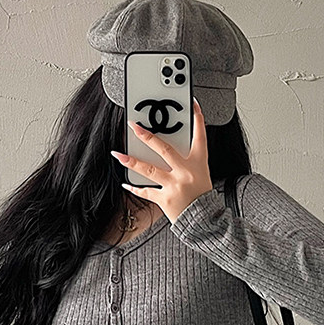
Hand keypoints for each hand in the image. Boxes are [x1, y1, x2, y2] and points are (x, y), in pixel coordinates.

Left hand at [110, 98, 213, 222]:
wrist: (204, 221)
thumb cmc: (202, 196)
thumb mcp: (201, 173)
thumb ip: (187, 160)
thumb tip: (168, 148)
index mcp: (199, 163)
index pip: (200, 136)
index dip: (198, 118)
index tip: (193, 103)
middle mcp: (186, 172)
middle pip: (164, 149)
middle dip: (147, 136)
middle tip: (134, 126)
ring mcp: (174, 186)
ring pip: (149, 170)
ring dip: (131, 162)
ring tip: (118, 154)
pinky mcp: (165, 199)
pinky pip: (146, 192)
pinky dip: (135, 188)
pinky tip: (125, 183)